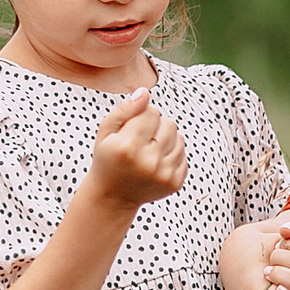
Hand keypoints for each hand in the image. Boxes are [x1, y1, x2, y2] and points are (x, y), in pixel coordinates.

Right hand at [82, 89, 186, 207]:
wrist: (112, 196)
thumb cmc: (108, 158)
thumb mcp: (105, 132)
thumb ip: (124, 109)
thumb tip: (145, 92)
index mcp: (128, 147)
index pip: (151, 112)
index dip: (142, 115)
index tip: (132, 127)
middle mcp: (148, 162)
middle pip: (169, 123)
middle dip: (157, 126)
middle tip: (142, 138)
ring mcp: (163, 174)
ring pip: (179, 138)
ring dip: (166, 139)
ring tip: (149, 149)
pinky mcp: (174, 183)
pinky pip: (183, 155)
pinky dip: (172, 154)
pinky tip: (156, 161)